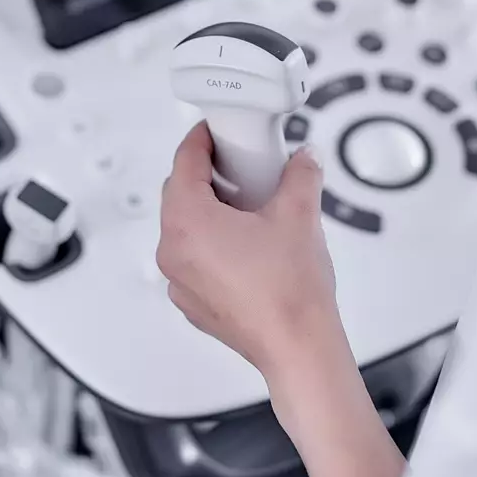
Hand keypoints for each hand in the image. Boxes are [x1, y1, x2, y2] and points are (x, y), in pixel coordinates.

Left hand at [157, 123, 340, 379]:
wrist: (298, 346)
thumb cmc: (289, 291)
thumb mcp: (299, 213)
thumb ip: (300, 174)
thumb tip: (302, 161)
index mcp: (188, 222)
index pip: (184, 163)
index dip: (201, 139)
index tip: (214, 130)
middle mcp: (173, 251)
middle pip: (179, 194)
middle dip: (207, 176)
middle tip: (240, 167)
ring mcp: (180, 281)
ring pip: (186, 229)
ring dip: (210, 212)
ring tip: (249, 209)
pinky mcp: (194, 302)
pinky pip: (194, 260)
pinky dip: (212, 245)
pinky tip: (248, 246)